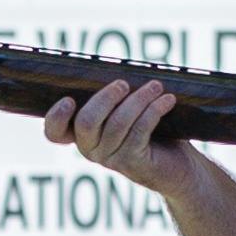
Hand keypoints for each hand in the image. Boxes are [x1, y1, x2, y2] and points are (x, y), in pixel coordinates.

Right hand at [41, 76, 206, 196]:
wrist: (180, 166)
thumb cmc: (153, 131)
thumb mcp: (129, 109)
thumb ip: (117, 96)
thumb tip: (118, 69)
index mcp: (83, 135)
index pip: (55, 133)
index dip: (55, 117)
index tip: (69, 99)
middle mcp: (91, 150)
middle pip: (86, 122)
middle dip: (106, 97)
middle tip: (124, 83)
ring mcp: (111, 159)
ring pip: (117, 123)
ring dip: (139, 99)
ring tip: (156, 86)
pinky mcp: (133, 163)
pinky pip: (140, 131)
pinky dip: (154, 110)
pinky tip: (167, 100)